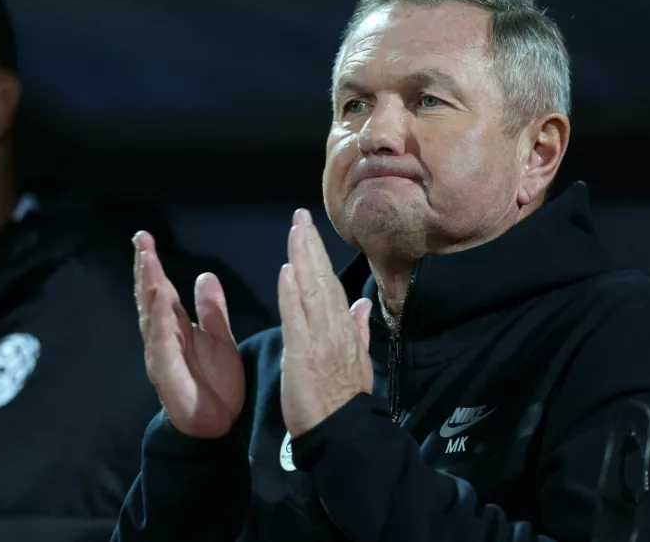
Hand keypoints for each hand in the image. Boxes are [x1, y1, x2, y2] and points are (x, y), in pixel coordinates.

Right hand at [133, 231, 244, 438]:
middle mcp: (163, 338)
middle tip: (141, 241)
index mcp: (175, 327)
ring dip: (148, 290)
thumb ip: (211, 309)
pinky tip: (161, 306)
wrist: (217, 427)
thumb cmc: (214, 384)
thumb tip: (205, 275)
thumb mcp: (219, 338)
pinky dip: (161, 325)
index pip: (160, 289)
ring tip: (148, 263)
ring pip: (151, 318)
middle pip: (149, 298)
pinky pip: (162, 347)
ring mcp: (162, 356)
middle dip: (144, 269)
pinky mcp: (168, 376)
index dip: (152, 264)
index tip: (145, 238)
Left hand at [278, 209, 372, 437]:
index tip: (308, 230)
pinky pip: (296, 318)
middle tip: (299, 217)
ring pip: (311, 291)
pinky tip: (287, 271)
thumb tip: (362, 303)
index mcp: (344, 330)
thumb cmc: (345, 401)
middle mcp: (334, 329)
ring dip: (302, 259)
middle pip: (322, 280)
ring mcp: (320, 340)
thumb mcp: (359, 362)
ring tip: (294, 231)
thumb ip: (359, 329)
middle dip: (310, 246)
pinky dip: (292, 293)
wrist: (344, 432)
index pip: (330, 285)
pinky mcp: (303, 355)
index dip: (319, 256)